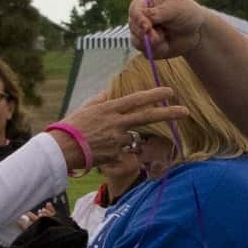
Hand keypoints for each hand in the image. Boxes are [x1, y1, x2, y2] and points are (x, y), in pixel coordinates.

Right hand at [55, 85, 188, 168]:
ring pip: (133, 138)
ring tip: (104, 140)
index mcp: (109, 109)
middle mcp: (116, 123)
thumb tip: (109, 92)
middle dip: (168, 114)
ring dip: (128, 139)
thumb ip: (100, 100)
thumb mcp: (85, 109)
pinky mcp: (115, 155)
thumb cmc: (70, 127)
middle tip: (186, 111)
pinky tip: (104, 152)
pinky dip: (118, 153)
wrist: (61, 150)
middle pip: (147, 117)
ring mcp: (117, 140)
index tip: (170, 92)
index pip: (137, 99)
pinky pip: (123, 153)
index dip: (155, 95)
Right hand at [129, 0, 207, 58]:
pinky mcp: (148, 47)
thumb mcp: (175, 9)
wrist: (197, 30)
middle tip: (159, 37)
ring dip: (152, 44)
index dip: (138, 19)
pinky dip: (157, 51)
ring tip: (165, 39)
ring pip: (136, 42)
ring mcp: (143, 33)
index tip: (147, 27)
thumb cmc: (186, 13)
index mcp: (145, 3)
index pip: (134, 10)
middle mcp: (140, 18)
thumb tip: (143, 20)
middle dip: (146, 34)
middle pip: (133, 27)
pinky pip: (146, 53)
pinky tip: (167, 46)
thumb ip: (158, 13)